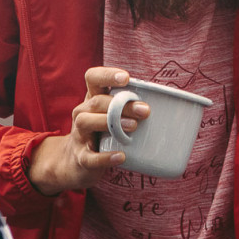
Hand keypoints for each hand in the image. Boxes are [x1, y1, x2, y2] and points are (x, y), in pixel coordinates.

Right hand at [26, 67, 148, 195]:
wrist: (75, 163)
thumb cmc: (101, 133)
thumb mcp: (111, 116)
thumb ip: (128, 107)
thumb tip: (163, 103)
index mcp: (92, 100)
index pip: (93, 78)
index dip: (107, 75)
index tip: (126, 78)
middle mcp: (82, 113)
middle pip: (97, 102)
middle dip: (121, 104)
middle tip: (144, 110)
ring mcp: (79, 135)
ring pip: (86, 122)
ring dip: (110, 123)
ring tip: (133, 127)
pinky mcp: (81, 158)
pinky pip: (90, 157)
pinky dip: (105, 157)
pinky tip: (121, 156)